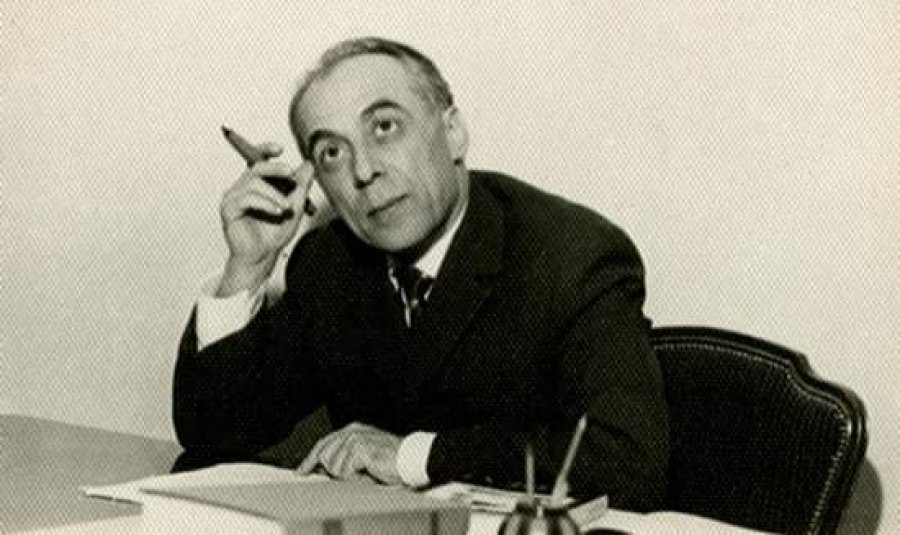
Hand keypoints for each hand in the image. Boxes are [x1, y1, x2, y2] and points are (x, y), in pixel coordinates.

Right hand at [218, 143, 314, 294]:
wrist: (265, 256)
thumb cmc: (274, 233)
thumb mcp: (295, 205)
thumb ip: (301, 185)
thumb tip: (309, 164)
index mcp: (256, 183)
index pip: (257, 159)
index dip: (266, 150)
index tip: (280, 149)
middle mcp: (243, 187)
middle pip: (256, 166)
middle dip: (275, 168)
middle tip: (291, 174)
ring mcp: (233, 198)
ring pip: (253, 183)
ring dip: (274, 194)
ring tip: (286, 208)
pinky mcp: (229, 210)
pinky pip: (246, 199)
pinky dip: (264, 203)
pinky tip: (276, 211)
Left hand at [297, 422, 402, 484]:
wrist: (411, 460)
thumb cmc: (391, 461)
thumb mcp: (363, 458)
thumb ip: (343, 458)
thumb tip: (322, 470)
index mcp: (352, 430)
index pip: (323, 443)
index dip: (310, 459)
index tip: (301, 471)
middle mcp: (352, 431)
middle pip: (324, 456)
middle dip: (335, 471)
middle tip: (357, 474)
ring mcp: (355, 438)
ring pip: (334, 467)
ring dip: (349, 476)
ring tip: (367, 472)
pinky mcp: (360, 449)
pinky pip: (345, 472)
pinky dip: (356, 478)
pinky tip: (370, 472)